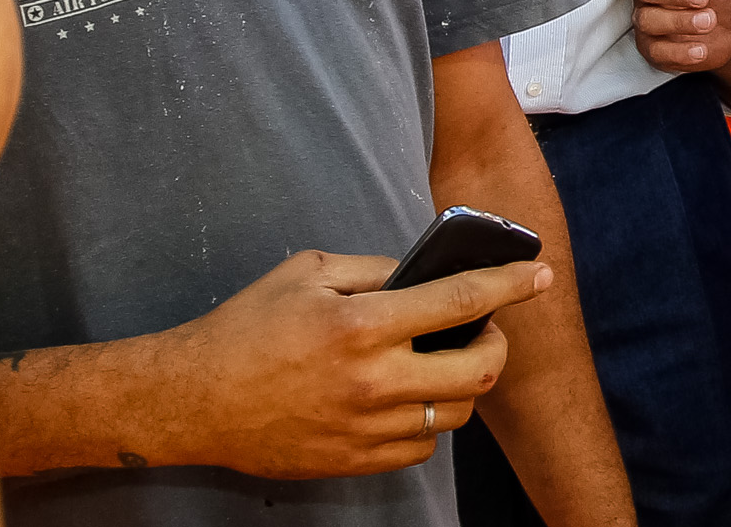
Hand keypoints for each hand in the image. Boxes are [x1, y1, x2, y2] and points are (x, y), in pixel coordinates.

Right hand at [161, 248, 544, 479]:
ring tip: (445, 362)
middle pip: (480, 370)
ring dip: (463, 384)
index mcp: (361, 323)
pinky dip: (429, 420)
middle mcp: (372, 380)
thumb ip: (375, 269)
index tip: (538, 276)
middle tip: (484, 330)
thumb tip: (426, 274)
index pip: (461, 301)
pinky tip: (411, 397)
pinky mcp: (354, 460)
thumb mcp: (308, 271)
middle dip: (497, 344)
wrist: (192, 400)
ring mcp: (365, 427)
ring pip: (457, 413)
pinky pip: (422, 446)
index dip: (509, 285)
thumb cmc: (246, 327)